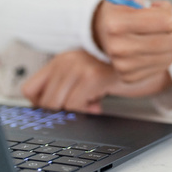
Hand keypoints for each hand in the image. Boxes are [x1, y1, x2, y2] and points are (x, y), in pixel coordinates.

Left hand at [22, 50, 171, 113]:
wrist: (142, 61)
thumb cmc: (112, 71)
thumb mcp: (84, 74)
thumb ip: (65, 86)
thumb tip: (45, 110)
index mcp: (60, 60)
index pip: (29, 89)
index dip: (40, 105)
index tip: (59, 108)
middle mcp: (66, 61)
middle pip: (44, 102)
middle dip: (62, 112)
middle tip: (82, 107)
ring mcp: (79, 67)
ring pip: (58, 106)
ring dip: (75, 112)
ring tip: (91, 104)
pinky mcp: (93, 77)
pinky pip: (76, 106)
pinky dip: (86, 111)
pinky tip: (99, 103)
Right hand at [92, 0, 171, 82]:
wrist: (105, 32)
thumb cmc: (121, 8)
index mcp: (115, 23)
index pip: (166, 21)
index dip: (167, 11)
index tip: (156, 7)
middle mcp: (117, 47)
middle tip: (161, 23)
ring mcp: (123, 65)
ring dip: (171, 41)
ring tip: (156, 33)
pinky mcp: (130, 77)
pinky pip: (165, 65)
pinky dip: (165, 55)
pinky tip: (153, 47)